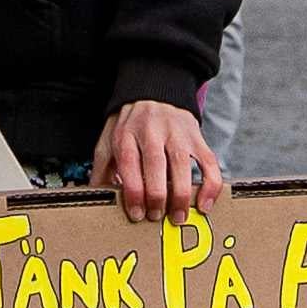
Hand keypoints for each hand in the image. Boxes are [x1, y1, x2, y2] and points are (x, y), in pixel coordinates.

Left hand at [99, 98, 223, 223]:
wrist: (155, 91)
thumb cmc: (131, 124)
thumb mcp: (109, 139)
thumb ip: (102, 167)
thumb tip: (97, 195)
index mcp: (127, 134)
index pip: (129, 163)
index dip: (134, 192)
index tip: (137, 213)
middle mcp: (152, 131)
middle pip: (155, 165)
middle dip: (157, 196)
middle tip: (157, 216)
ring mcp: (177, 133)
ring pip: (182, 164)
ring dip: (181, 194)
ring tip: (178, 216)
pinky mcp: (197, 136)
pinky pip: (208, 161)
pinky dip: (209, 184)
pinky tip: (204, 203)